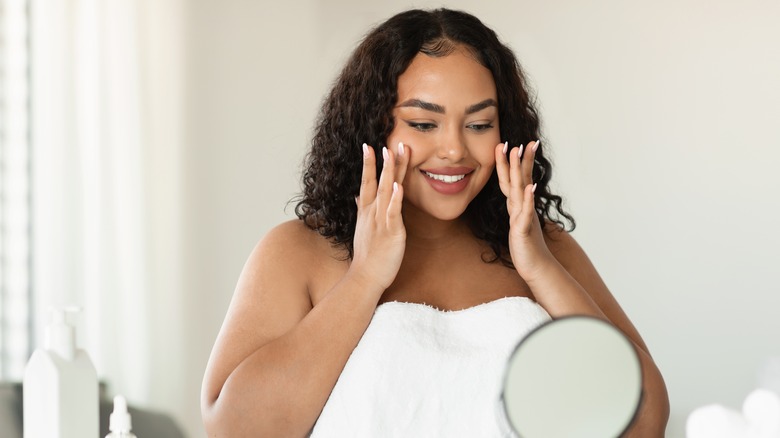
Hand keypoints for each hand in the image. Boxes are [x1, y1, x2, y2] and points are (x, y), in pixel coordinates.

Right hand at [349, 142, 409, 291]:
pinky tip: (400, 185)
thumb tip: (358, 196)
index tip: (368, 145)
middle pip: (379, 182)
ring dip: (391, 171)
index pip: (367, 182)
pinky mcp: (391, 232)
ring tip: (394, 152)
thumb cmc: (367, 256)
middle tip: (389, 141)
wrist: (365, 278)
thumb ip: (361, 210)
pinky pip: (394, 212)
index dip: (368, 164)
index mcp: (366, 211)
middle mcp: (372, 213)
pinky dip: (396, 198)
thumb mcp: (362, 229)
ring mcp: (381, 221)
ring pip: (387, 191)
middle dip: (384, 161)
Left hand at [495, 140, 555, 282]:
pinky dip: (527, 199)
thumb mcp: (518, 223)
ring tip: (521, 153)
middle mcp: (522, 207)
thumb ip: (518, 208)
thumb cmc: (527, 246)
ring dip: (520, 170)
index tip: (517, 143)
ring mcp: (524, 216)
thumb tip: (518, 196)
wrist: (536, 267)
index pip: (518, 179)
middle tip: (524, 140)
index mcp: (519, 205)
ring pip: (520, 190)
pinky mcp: (523, 229)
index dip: (516, 162)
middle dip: (520, 160)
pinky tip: (529, 187)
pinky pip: (525, 212)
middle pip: (520, 179)